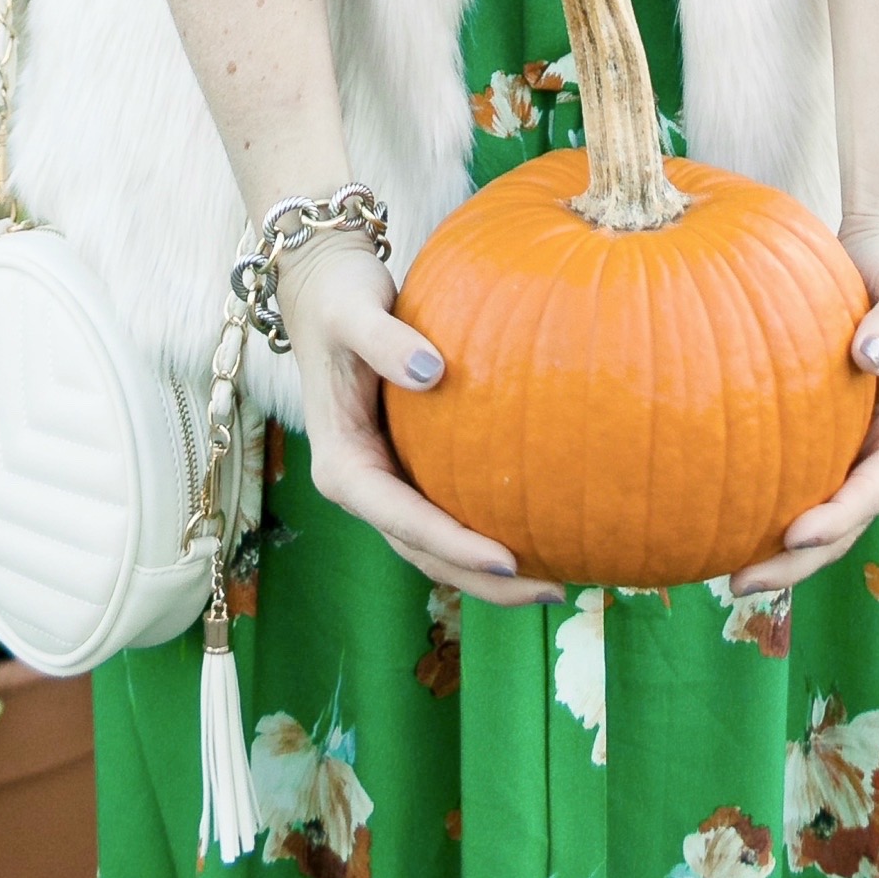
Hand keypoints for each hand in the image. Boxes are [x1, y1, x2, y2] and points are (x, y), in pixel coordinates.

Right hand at [283, 231, 556, 608]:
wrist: (324, 287)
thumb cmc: (338, 298)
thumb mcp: (354, 314)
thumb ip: (387, 342)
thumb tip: (434, 373)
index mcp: (342, 467)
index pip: (403, 521)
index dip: (454, 545)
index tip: (506, 558)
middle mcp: (362, 485)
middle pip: (424, 551)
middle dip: (481, 579)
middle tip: (550, 590)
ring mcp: (384, 480)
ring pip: (435, 543)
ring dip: (486, 569)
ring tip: (554, 580)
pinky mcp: (403, 465)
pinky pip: (445, 509)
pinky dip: (482, 528)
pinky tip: (535, 525)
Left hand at [732, 213, 878, 596]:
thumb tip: (868, 355)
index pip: (877, 491)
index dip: (839, 519)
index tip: (795, 531)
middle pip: (844, 527)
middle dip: (797, 560)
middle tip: (740, 581)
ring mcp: (855, 460)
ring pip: (820, 521)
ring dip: (780, 553)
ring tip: (724, 574)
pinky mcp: (827, 448)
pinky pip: (798, 488)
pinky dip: (767, 511)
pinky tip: (719, 525)